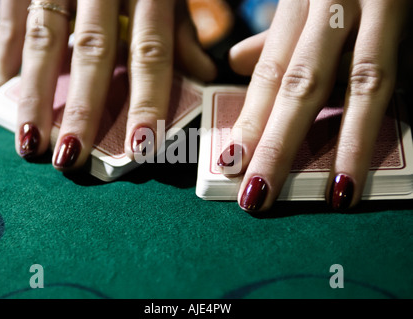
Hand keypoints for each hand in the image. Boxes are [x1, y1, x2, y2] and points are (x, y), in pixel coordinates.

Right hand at [0, 0, 215, 169]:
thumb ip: (180, 33)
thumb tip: (203, 76)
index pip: (151, 51)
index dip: (146, 100)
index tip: (141, 146)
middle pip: (94, 51)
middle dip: (83, 109)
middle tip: (71, 158)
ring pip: (44, 40)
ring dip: (34, 96)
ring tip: (29, 144)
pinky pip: (10, 24)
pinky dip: (1, 64)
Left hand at [223, 0, 409, 211]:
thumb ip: (274, 37)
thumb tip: (237, 64)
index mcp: (300, 2)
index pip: (270, 73)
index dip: (250, 122)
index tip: (230, 164)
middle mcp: (336, 4)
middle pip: (304, 85)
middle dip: (280, 144)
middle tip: (258, 194)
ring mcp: (384, 8)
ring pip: (364, 82)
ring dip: (351, 142)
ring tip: (339, 192)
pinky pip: (408, 69)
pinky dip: (394, 111)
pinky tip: (380, 149)